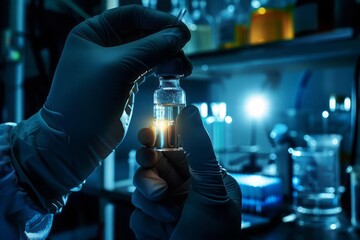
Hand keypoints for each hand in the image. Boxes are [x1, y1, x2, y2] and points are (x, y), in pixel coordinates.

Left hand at [9, 5, 190, 211]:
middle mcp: (105, 47)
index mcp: (93, 33)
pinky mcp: (126, 85)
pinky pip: (150, 70)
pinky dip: (164, 71)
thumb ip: (150, 48)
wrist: (74, 143)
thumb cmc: (84, 102)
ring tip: (183, 69)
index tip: (180, 31)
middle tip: (184, 54)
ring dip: (169, 57)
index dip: (159, 20)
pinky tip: (174, 75)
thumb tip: (179, 35)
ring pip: (150, 53)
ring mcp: (116, 67)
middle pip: (144, 34)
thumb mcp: (118, 68)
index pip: (132, 15)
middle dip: (166, 42)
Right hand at [130, 105, 241, 239]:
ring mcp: (169, 210)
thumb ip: (199, 150)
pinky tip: (164, 236)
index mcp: (207, 181)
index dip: (162, 139)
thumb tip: (190, 111)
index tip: (147, 134)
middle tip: (153, 176)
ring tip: (168, 220)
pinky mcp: (153, 226)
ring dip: (151, 204)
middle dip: (151, 173)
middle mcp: (187, 193)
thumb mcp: (210, 192)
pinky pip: (137, 212)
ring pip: (142, 188)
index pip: (180, 149)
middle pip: (156, 166)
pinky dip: (147, 225)